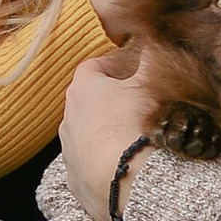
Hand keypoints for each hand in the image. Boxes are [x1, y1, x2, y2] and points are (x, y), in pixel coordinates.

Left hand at [59, 47, 160, 217]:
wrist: (130, 181)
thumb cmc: (137, 124)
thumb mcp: (151, 82)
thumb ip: (150, 57)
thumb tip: (152, 37)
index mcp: (81, 90)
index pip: (95, 66)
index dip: (116, 64)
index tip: (133, 69)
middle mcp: (67, 120)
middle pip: (89, 102)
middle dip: (110, 101)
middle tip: (138, 104)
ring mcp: (68, 154)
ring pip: (87, 136)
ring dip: (106, 134)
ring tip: (133, 139)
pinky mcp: (74, 182)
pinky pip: (90, 167)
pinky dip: (105, 165)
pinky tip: (126, 167)